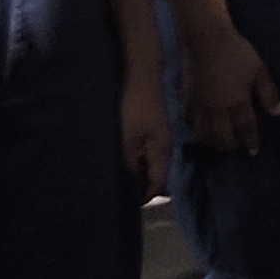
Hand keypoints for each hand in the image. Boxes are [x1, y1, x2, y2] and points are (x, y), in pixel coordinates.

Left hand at [117, 63, 170, 190]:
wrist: (140, 73)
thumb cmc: (133, 107)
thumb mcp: (127, 139)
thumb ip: (129, 164)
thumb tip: (130, 186)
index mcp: (162, 152)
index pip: (158, 185)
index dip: (143, 198)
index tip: (124, 204)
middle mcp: (164, 146)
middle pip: (155, 175)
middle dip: (139, 185)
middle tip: (116, 190)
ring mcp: (158, 135)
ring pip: (149, 162)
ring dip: (135, 170)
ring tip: (115, 174)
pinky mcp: (150, 126)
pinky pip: (144, 150)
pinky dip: (134, 157)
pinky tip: (119, 155)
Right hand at [176, 15, 279, 155]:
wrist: (206, 39)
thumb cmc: (237, 52)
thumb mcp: (259, 70)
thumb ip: (268, 93)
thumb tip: (278, 113)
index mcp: (237, 102)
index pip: (245, 127)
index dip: (250, 140)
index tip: (253, 151)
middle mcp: (217, 109)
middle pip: (222, 135)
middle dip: (230, 144)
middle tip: (236, 147)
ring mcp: (200, 105)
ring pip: (204, 132)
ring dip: (212, 141)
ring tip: (219, 143)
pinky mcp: (187, 98)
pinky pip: (190, 120)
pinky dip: (196, 129)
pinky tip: (199, 129)